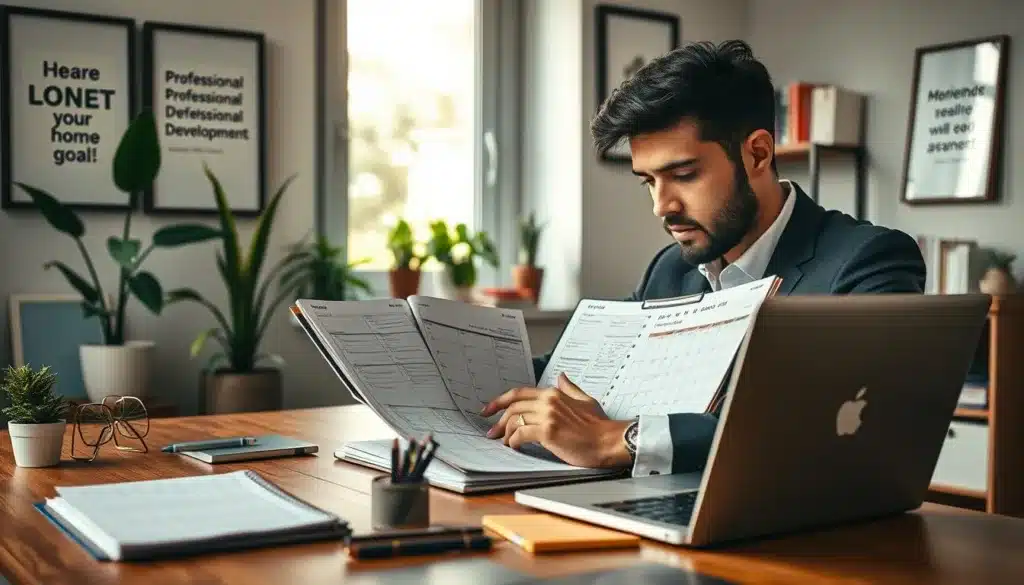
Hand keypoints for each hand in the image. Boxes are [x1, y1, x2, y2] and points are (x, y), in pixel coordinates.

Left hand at [480, 373, 632, 468]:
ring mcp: (548, 415)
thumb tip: (561, 376)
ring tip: (504, 442)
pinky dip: (513, 441)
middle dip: (498, 420)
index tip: (488, 409)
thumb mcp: (585, 400)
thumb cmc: (599, 426)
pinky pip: (521, 434)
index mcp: (554, 393)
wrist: (609, 441)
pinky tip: (514, 447)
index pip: (519, 393)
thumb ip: (570, 388)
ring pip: (514, 420)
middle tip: (491, 432)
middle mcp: (549, 401)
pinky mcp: (548, 431)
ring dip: (505, 433)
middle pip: (513, 407)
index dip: (500, 401)